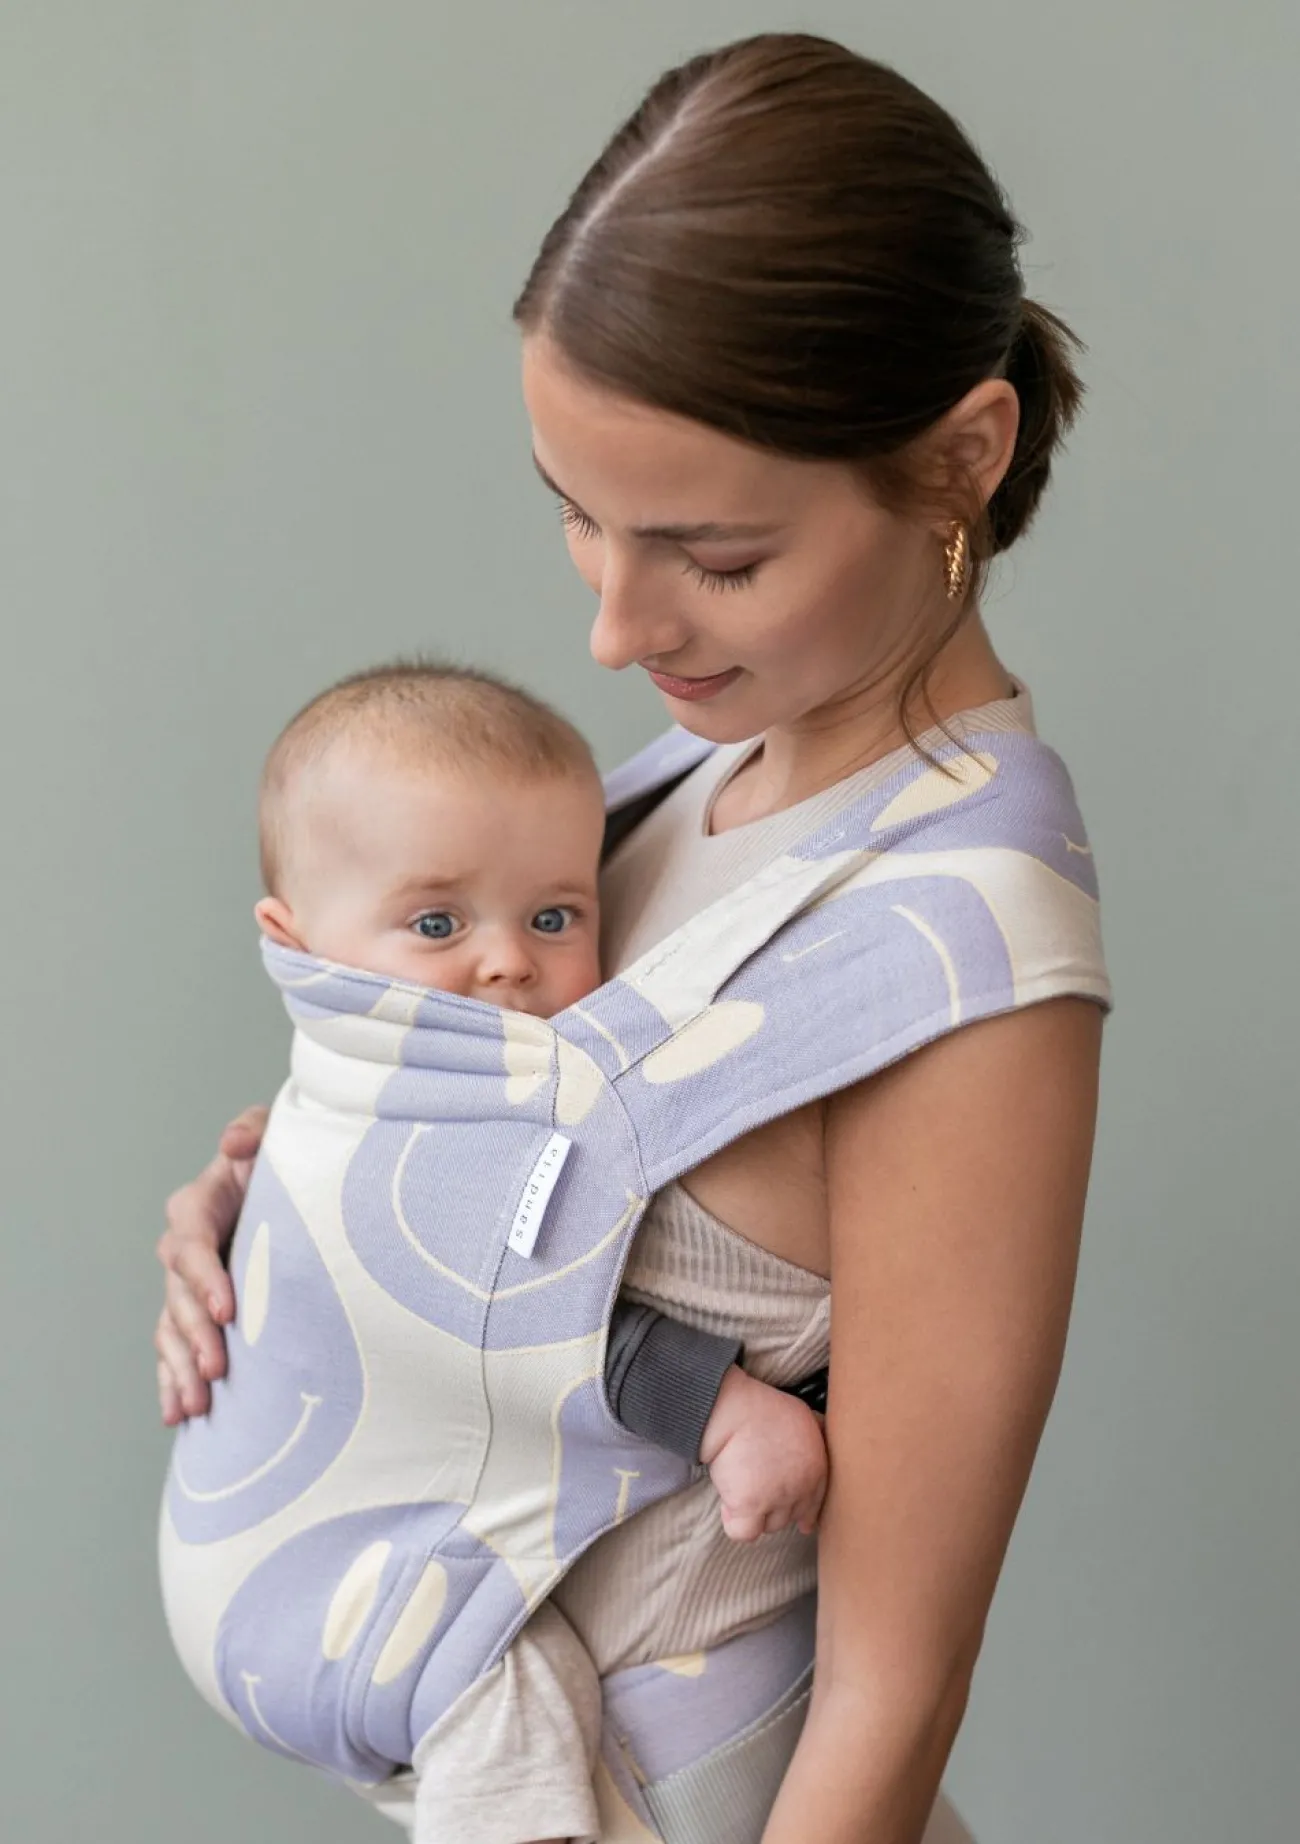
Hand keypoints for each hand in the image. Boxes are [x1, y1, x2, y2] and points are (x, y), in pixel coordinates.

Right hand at [155, 1105, 266, 1425]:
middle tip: (217, 1369)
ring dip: (181, 1368)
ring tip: (195, 1405)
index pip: (191, 1242)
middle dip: (196, 1334)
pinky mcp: (198, 1312)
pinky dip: (173, 1380)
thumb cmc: (286, 1160)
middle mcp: (185, 1247)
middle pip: (179, 1294)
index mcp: (200, 1204)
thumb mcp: (277, 1134)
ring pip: (172, 1329)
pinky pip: (174, 1350)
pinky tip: (177, 1414)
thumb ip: (255, 1130)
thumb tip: (233, 1143)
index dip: (205, 1277)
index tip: (228, 1310)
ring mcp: (188, 1285)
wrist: (298, 1190)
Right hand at [698, 1366, 827, 1542]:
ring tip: (740, 1490)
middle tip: (757, 1490)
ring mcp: (776, 1499)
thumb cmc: (763, 1408)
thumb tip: (822, 1435)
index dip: (807, 1515)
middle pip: (790, 1517)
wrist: (736, 1410)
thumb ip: (816, 1435)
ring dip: (755, 1515)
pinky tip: (729, 1506)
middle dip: (775, 1509)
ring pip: (769, 1526)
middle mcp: (801, 1488)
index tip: (803, 1524)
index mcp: (817, 1468)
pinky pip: (744, 1533)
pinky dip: (735, 1523)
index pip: (816, 1504)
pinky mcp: (750, 1506)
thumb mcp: (804, 1415)